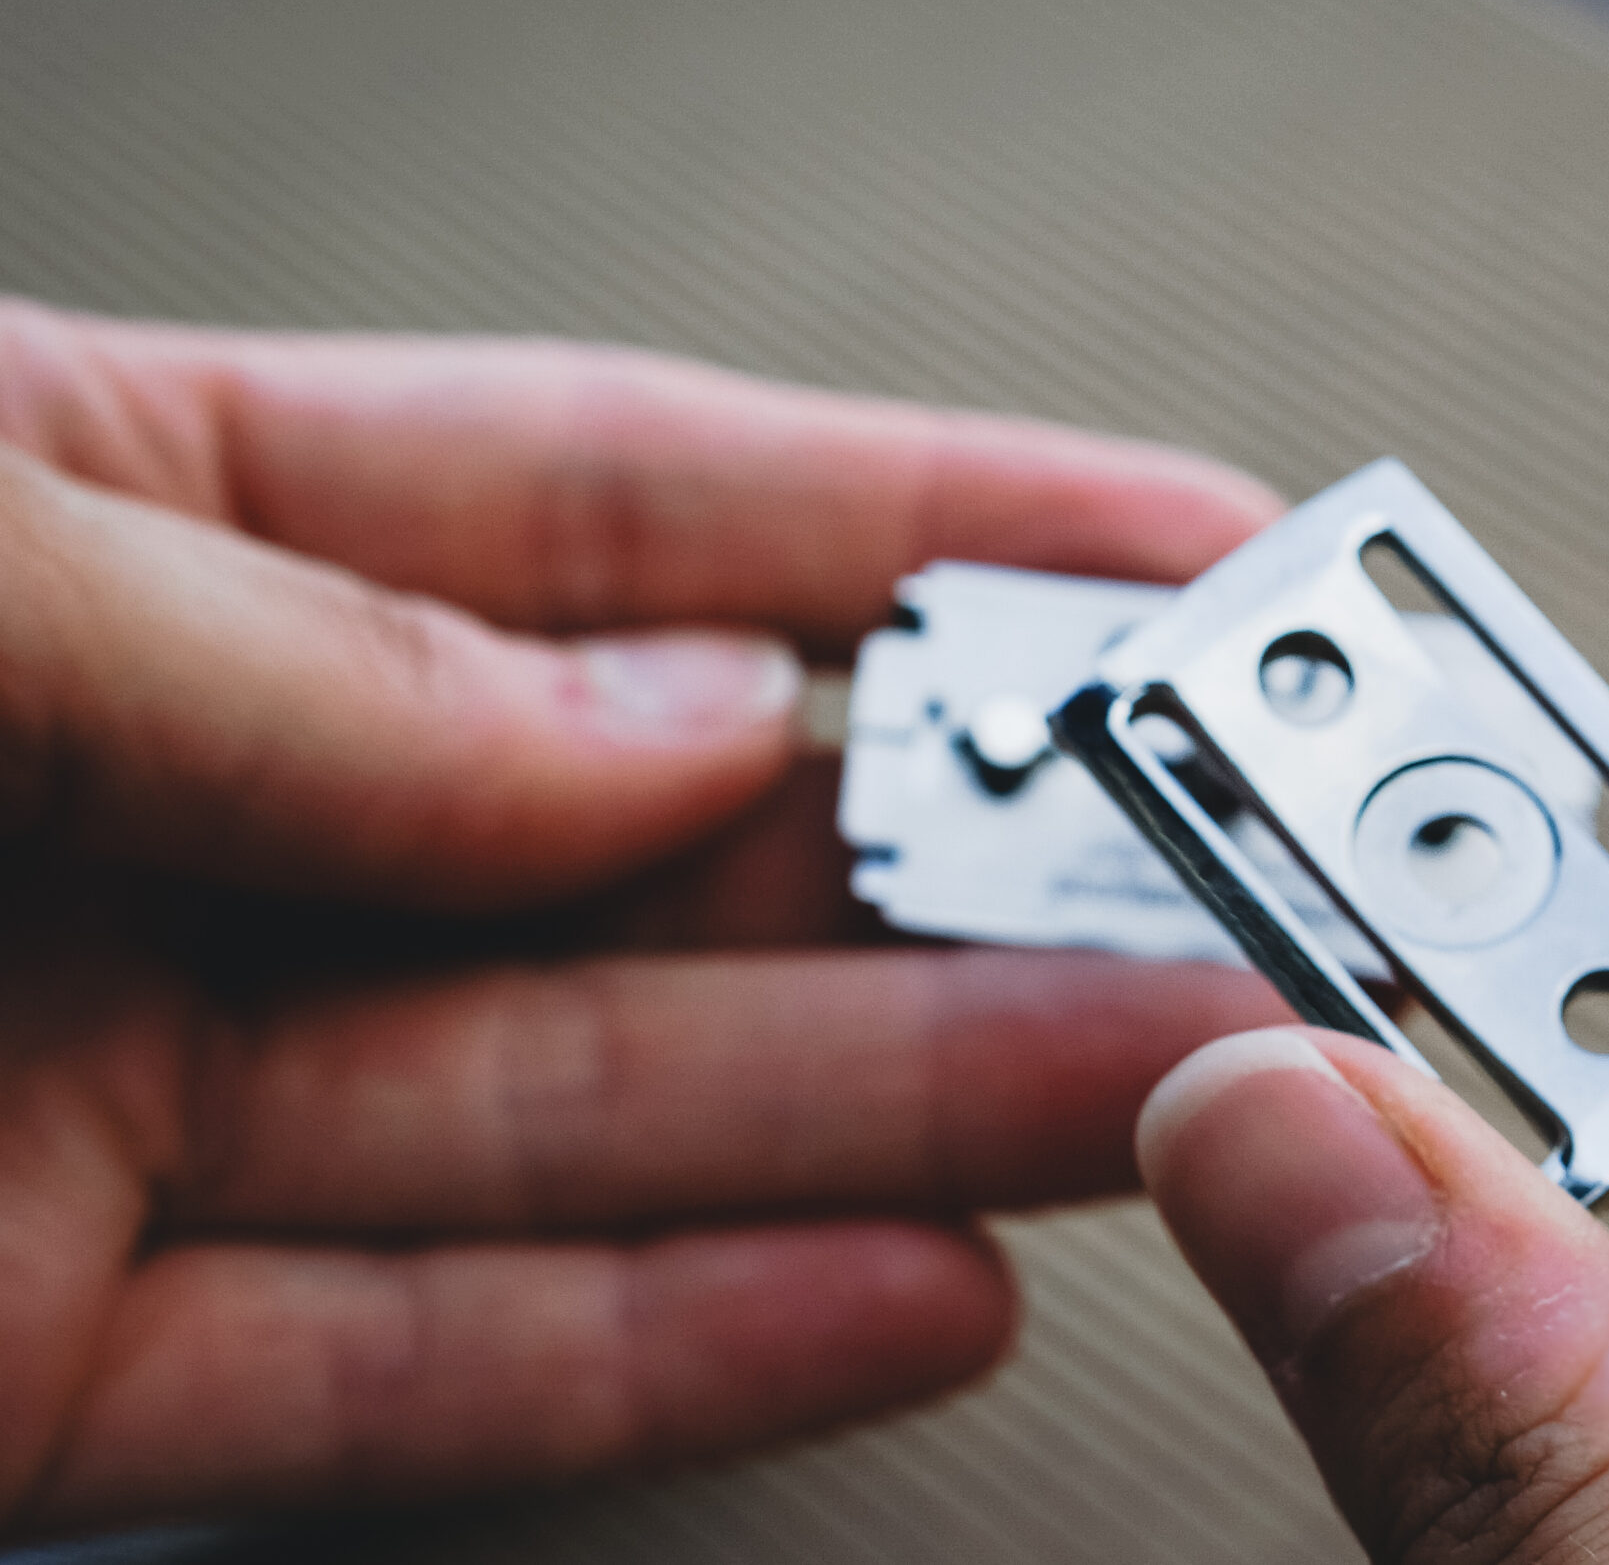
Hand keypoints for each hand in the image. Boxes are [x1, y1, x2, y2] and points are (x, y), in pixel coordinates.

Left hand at [0, 301, 1290, 1537]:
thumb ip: (275, 632)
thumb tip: (659, 714)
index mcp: (84, 535)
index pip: (602, 504)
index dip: (922, 520)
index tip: (1175, 556)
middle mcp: (135, 825)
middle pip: (660, 839)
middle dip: (974, 852)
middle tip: (1223, 870)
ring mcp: (90, 1100)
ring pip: (596, 1110)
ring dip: (909, 1106)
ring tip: (1171, 1080)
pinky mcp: (31, 1370)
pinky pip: (413, 1368)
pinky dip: (679, 1346)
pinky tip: (905, 1292)